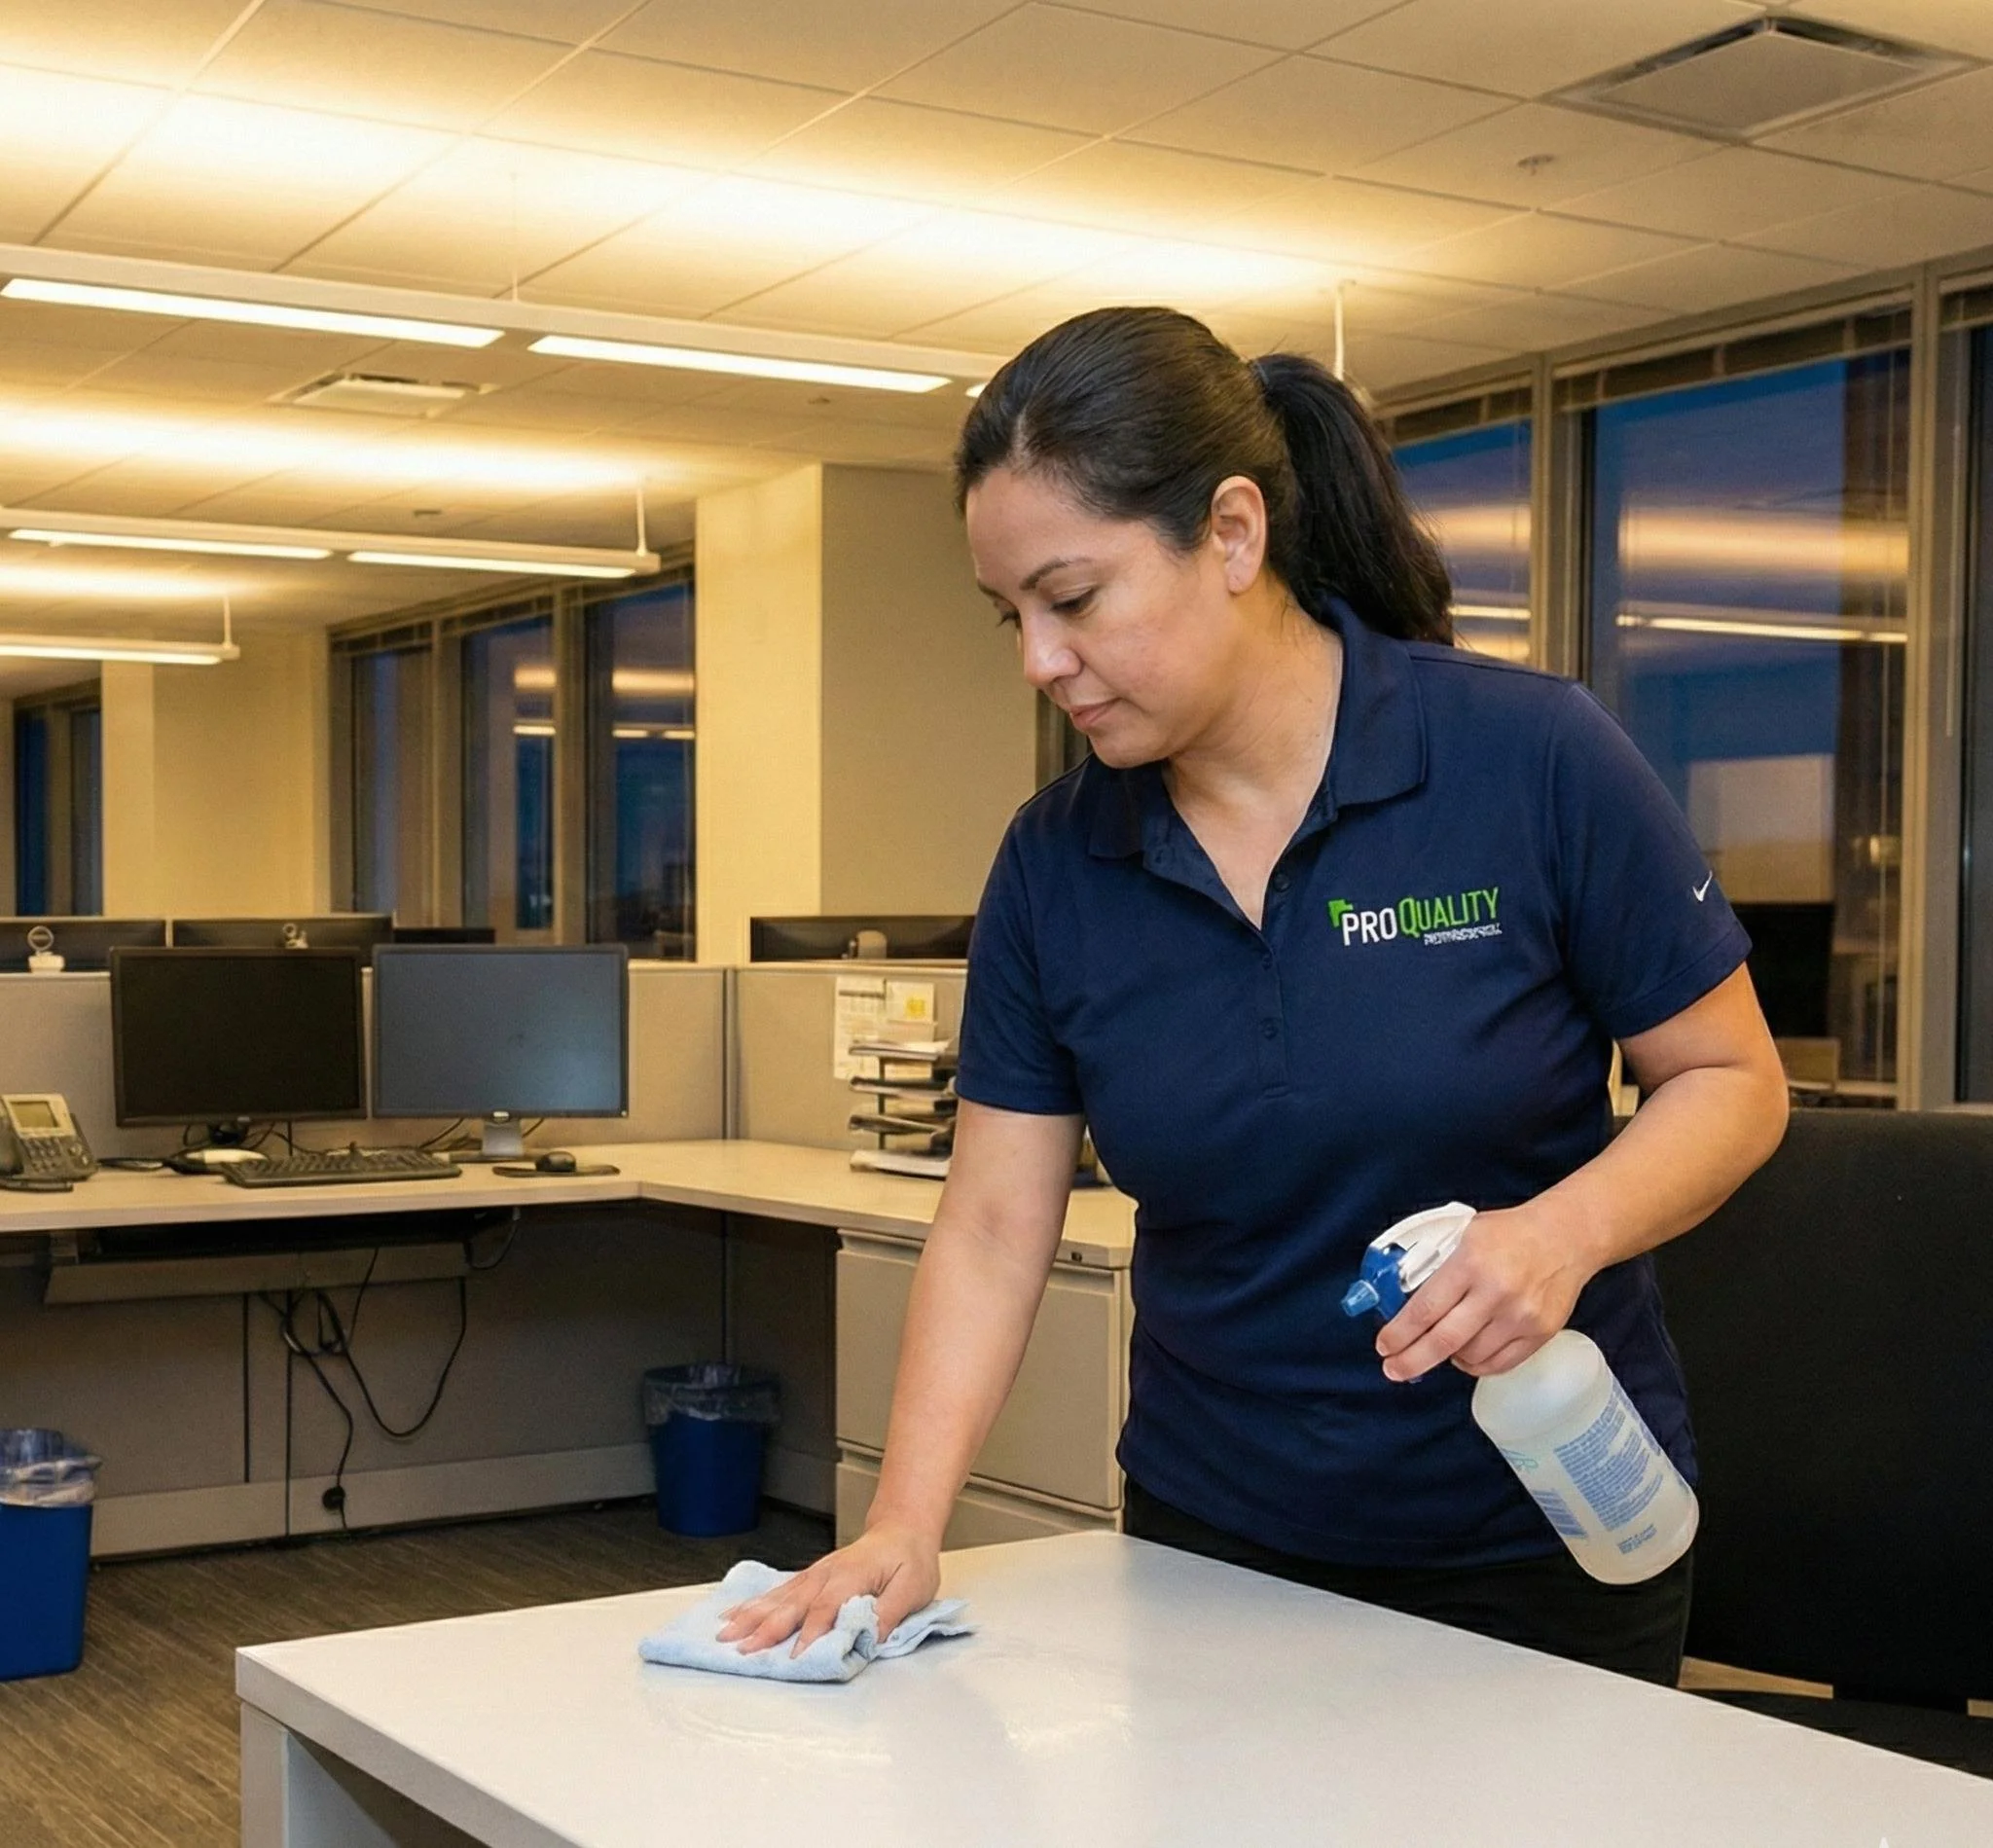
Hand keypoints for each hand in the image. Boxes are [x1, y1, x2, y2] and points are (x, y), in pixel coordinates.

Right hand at [715, 1521, 940, 1657]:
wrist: (903, 1530)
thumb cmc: (909, 1560)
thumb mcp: (912, 1588)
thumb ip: (888, 1613)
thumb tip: (868, 1639)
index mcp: (852, 1576)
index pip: (827, 1609)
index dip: (810, 1635)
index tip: (793, 1658)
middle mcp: (827, 1574)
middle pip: (793, 1604)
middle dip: (765, 1629)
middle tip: (742, 1650)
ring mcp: (815, 1574)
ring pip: (779, 1597)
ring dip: (752, 1616)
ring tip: (725, 1633)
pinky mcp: (810, 1577)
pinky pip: (778, 1591)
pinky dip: (755, 1603)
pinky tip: (735, 1613)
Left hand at [1373, 1202, 1597, 1382]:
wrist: (1566, 1236)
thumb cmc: (1510, 1234)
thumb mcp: (1465, 1234)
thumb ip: (1438, 1265)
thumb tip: (1404, 1300)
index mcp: (1471, 1262)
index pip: (1425, 1308)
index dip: (1400, 1333)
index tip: (1384, 1346)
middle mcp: (1496, 1292)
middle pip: (1444, 1341)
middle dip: (1412, 1360)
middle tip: (1393, 1369)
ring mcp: (1521, 1317)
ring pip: (1471, 1357)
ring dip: (1447, 1359)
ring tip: (1438, 1349)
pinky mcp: (1540, 1334)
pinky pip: (1499, 1364)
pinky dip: (1476, 1365)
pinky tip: (1466, 1355)